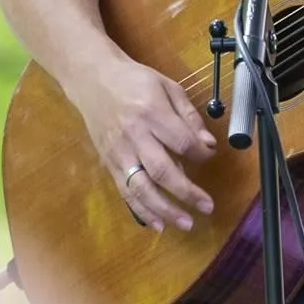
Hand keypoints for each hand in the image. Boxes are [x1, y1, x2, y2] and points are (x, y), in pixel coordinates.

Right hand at [64, 54, 216, 232]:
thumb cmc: (136, 81)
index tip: (210, 157)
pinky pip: (125, 192)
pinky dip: (141, 210)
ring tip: (185, 223)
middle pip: (162, 171)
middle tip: (207, 207)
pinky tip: (157, 223)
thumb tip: (208, 144)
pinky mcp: (108, 163)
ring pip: (141, 188)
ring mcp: (119, 153)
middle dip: (187, 193)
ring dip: (165, 210)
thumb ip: (189, 116)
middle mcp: (134, 136)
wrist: (93, 79)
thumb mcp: (169, 87)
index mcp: (152, 113)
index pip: (182, 142)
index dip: (201, 154)